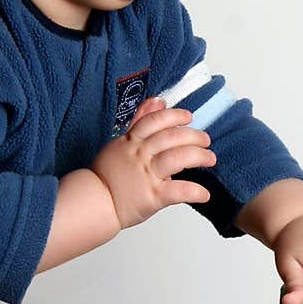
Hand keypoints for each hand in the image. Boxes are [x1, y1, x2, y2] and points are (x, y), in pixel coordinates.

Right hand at [90, 96, 216, 228]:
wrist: (93, 203)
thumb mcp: (120, 142)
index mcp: (131, 141)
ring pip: (178, 158)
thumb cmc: (107, 175)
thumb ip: (140, 122)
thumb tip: (157, 101)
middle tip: (205, 140)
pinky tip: (204, 194)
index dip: (175, 117)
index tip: (188, 117)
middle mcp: (140, 155)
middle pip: (171, 137)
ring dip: (199, 156)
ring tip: (210, 159)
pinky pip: (178, 191)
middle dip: (193, 136)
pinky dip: (195, 192)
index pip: (156, 121)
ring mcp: (146, 175)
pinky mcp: (152, 197)